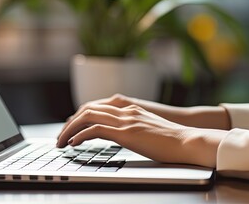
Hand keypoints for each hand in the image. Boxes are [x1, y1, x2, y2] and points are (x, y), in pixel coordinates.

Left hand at [56, 104, 227, 167]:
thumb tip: (121, 135)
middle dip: (70, 122)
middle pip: (88, 108)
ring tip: (61, 142)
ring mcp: (126, 120)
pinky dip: (80, 136)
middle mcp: (125, 110)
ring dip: (70, 129)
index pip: (96, 105)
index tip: (70, 128)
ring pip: (87, 117)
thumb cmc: (172, 140)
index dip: (79, 115)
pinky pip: (95, 130)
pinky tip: (74, 144)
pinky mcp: (127, 133)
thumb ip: (133, 127)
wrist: (188, 141)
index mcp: (130, 108)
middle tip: (60, 137)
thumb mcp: (148, 128)